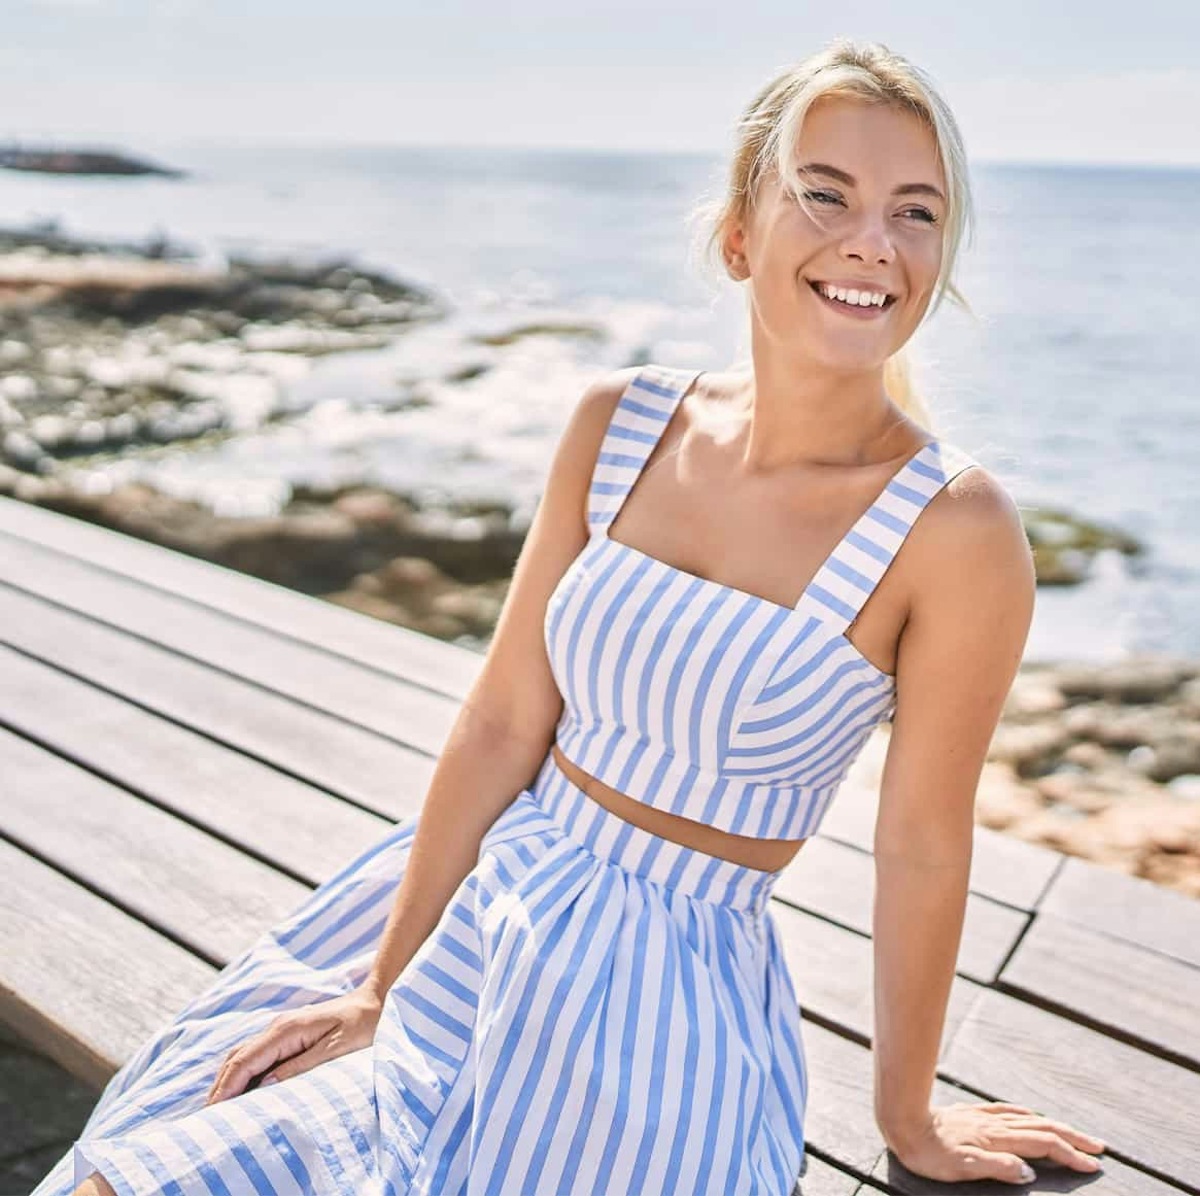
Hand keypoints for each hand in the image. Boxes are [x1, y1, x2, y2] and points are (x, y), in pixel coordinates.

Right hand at [205, 987, 383, 1103]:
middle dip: (221, 1086)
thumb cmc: (362, 1025)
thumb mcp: (337, 1048)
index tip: (212, 1111)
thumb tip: (266, 1084)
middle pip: (237, 1057)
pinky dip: (241, 1072)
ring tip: (217, 1109)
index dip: (227, 1086)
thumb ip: (302, 1065)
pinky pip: (256, 1054)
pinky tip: (239, 1090)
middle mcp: (278, 1027)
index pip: (246, 1059)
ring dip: (227, 1079)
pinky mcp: (287, 1035)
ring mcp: (281, 1029)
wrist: (374, 1001)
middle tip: (206, 1118)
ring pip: (243, 1055)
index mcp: (287, 1029)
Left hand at [886, 1100, 1106, 1185]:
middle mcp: (994, 1125)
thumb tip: (1030, 1172)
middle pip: (1042, 1128)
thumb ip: (997, 1168)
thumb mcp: (962, 1168)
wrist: (901, 1121)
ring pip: (1027, 1119)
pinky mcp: (971, 1113)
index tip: (1094, 1166)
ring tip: (1073, 1133)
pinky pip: (1006, 1111)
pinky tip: (1029, 1115)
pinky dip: (1026, 1115)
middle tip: (1099, 1147)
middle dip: (1072, 1138)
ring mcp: (983, 1117)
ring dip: (1054, 1126)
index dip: (1069, 1155)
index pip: (1042, 1146)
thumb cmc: (929, 1153)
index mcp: (996, 1140)